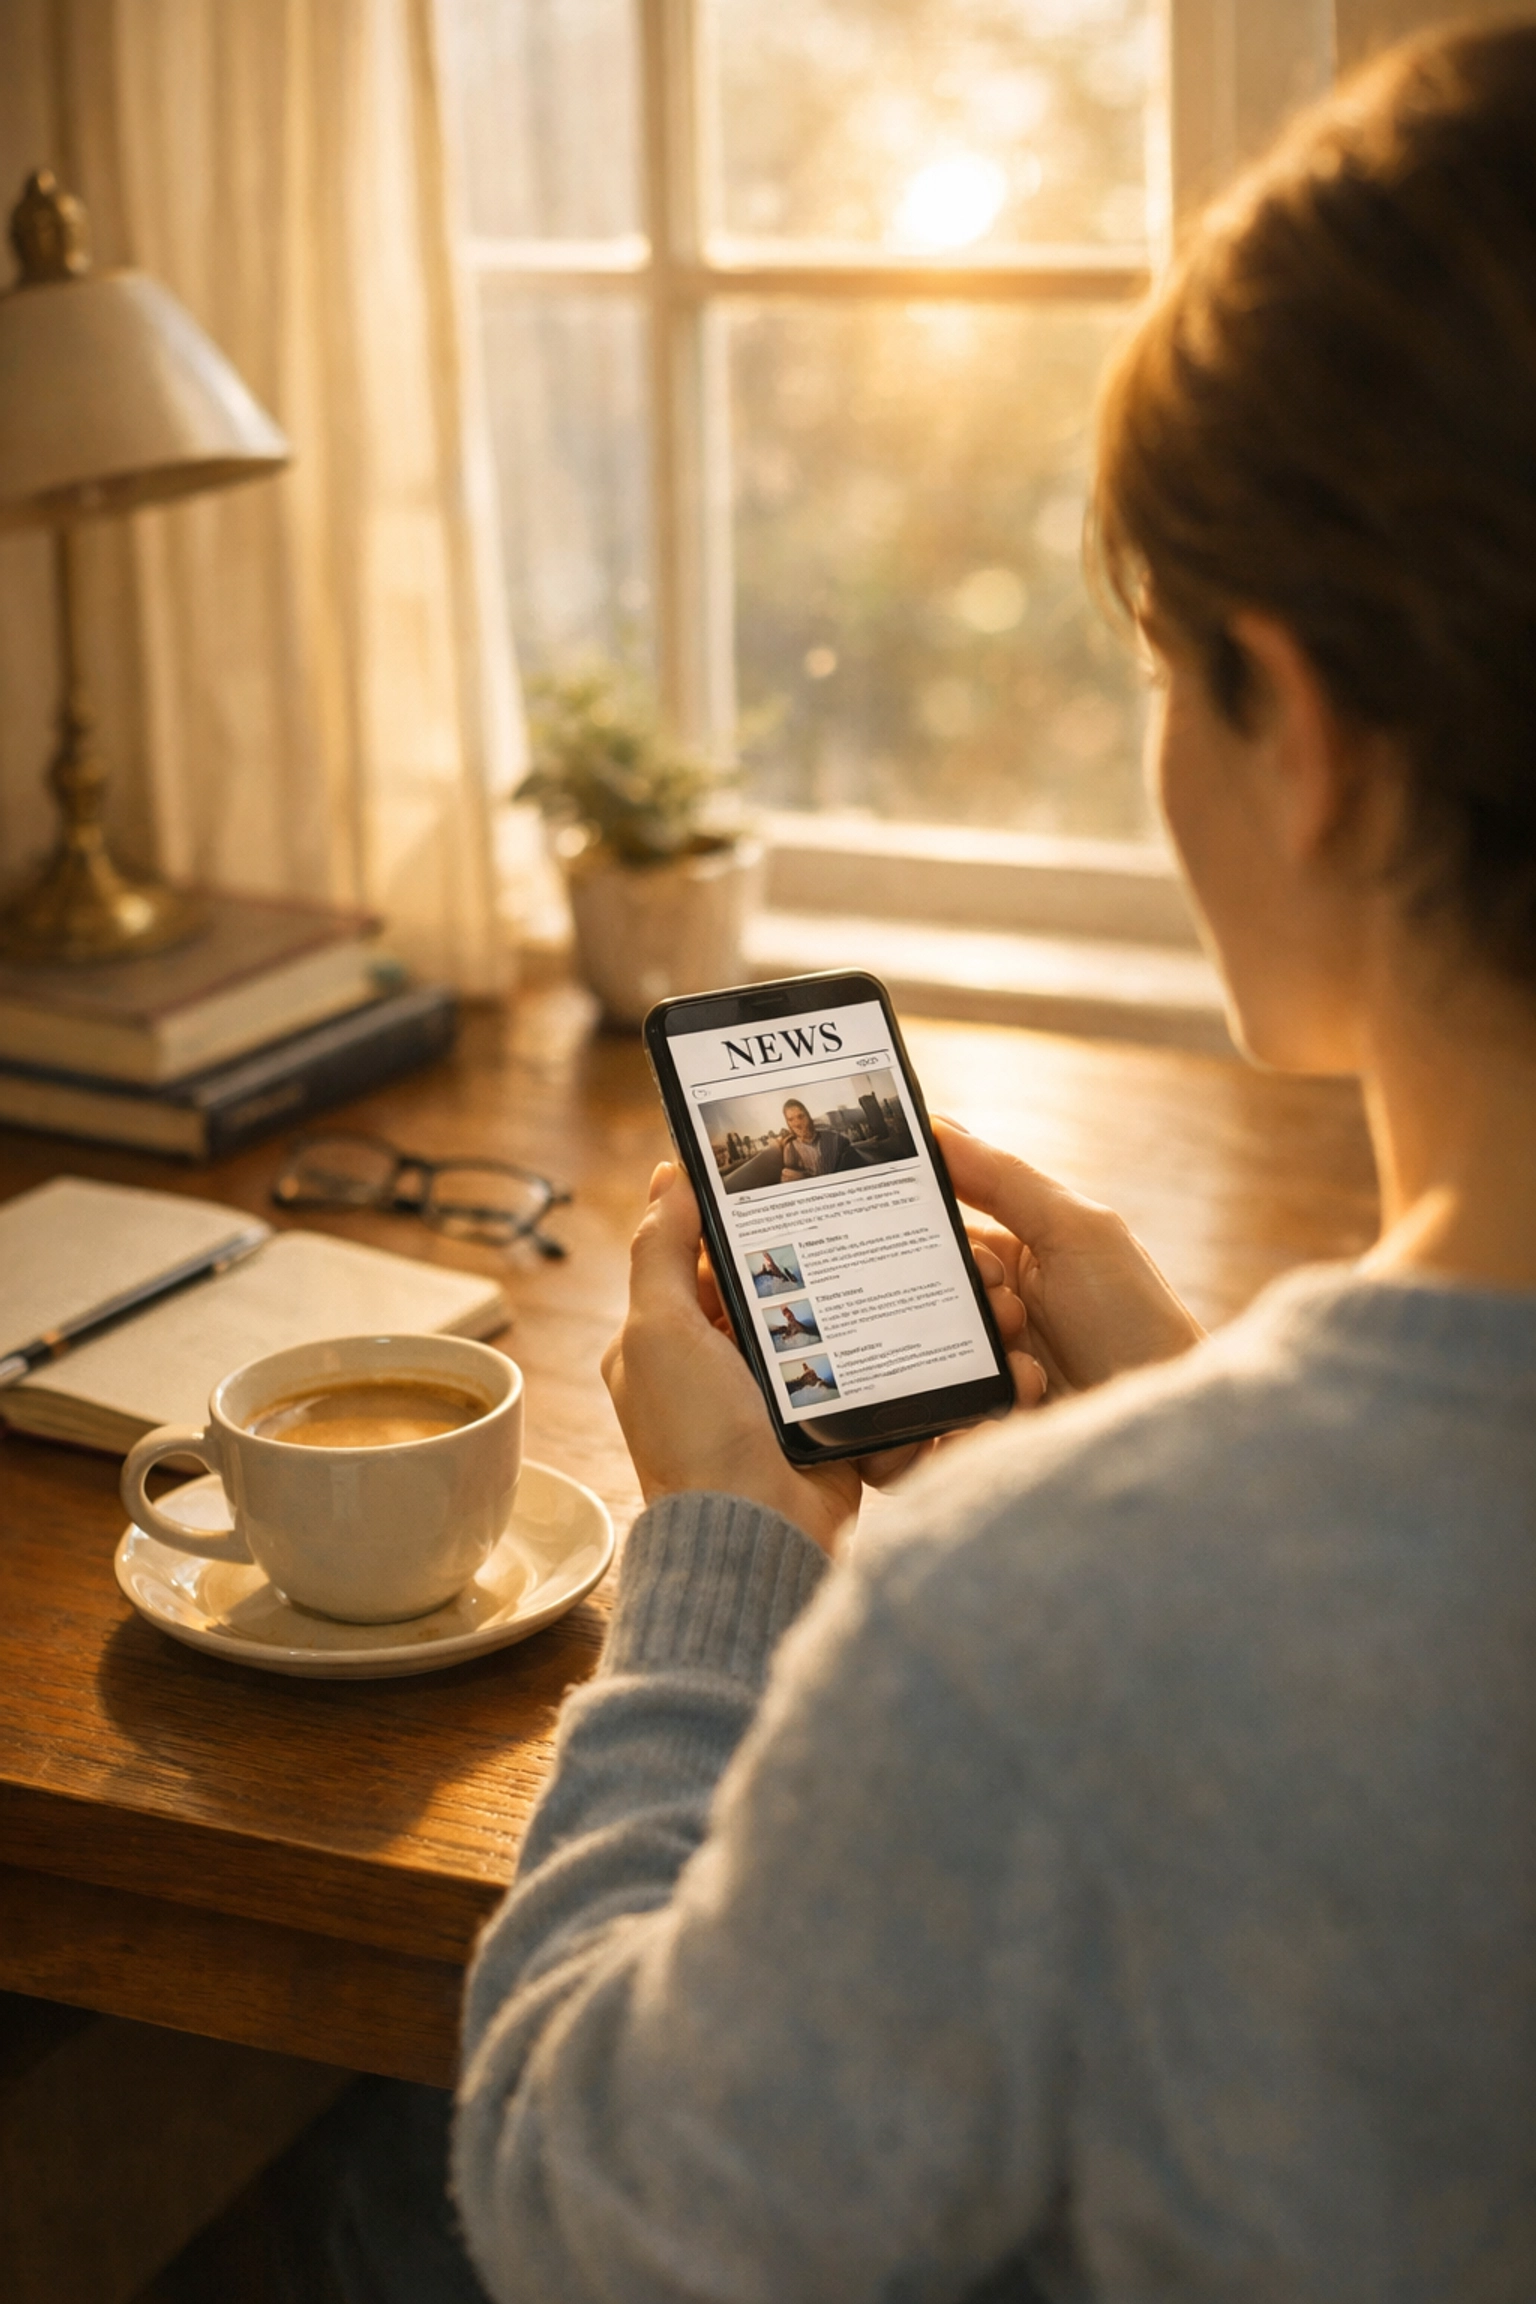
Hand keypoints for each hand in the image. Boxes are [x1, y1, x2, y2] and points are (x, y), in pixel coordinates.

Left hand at [604, 1165, 869, 1552]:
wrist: (761, 1535)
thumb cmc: (696, 1440)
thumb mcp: (658, 1330)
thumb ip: (659, 1250)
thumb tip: (667, 1176)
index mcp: (664, 1343)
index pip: (695, 1259)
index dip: (730, 1220)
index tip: (773, 1176)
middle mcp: (714, 1369)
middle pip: (765, 1287)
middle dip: (801, 1258)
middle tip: (843, 1212)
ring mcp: (770, 1397)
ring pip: (815, 1323)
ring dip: (845, 1301)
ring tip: (880, 1259)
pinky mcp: (822, 1423)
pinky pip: (855, 1370)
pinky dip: (873, 1354)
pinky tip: (898, 1318)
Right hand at [935, 1120, 1202, 1395]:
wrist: (1161, 1428)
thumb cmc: (1137, 1323)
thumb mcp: (1079, 1231)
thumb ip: (1006, 1177)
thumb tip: (938, 1127)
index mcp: (1016, 1251)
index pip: (941, 1224)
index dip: (928, 1228)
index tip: (918, 1231)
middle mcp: (993, 1305)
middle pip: (919, 1291)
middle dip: (958, 1303)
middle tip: (1011, 1313)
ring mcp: (983, 1364)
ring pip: (920, 1355)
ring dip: (968, 1360)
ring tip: (1028, 1370)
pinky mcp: (972, 1419)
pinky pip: (929, 1414)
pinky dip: (962, 1412)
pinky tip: (1020, 1407)